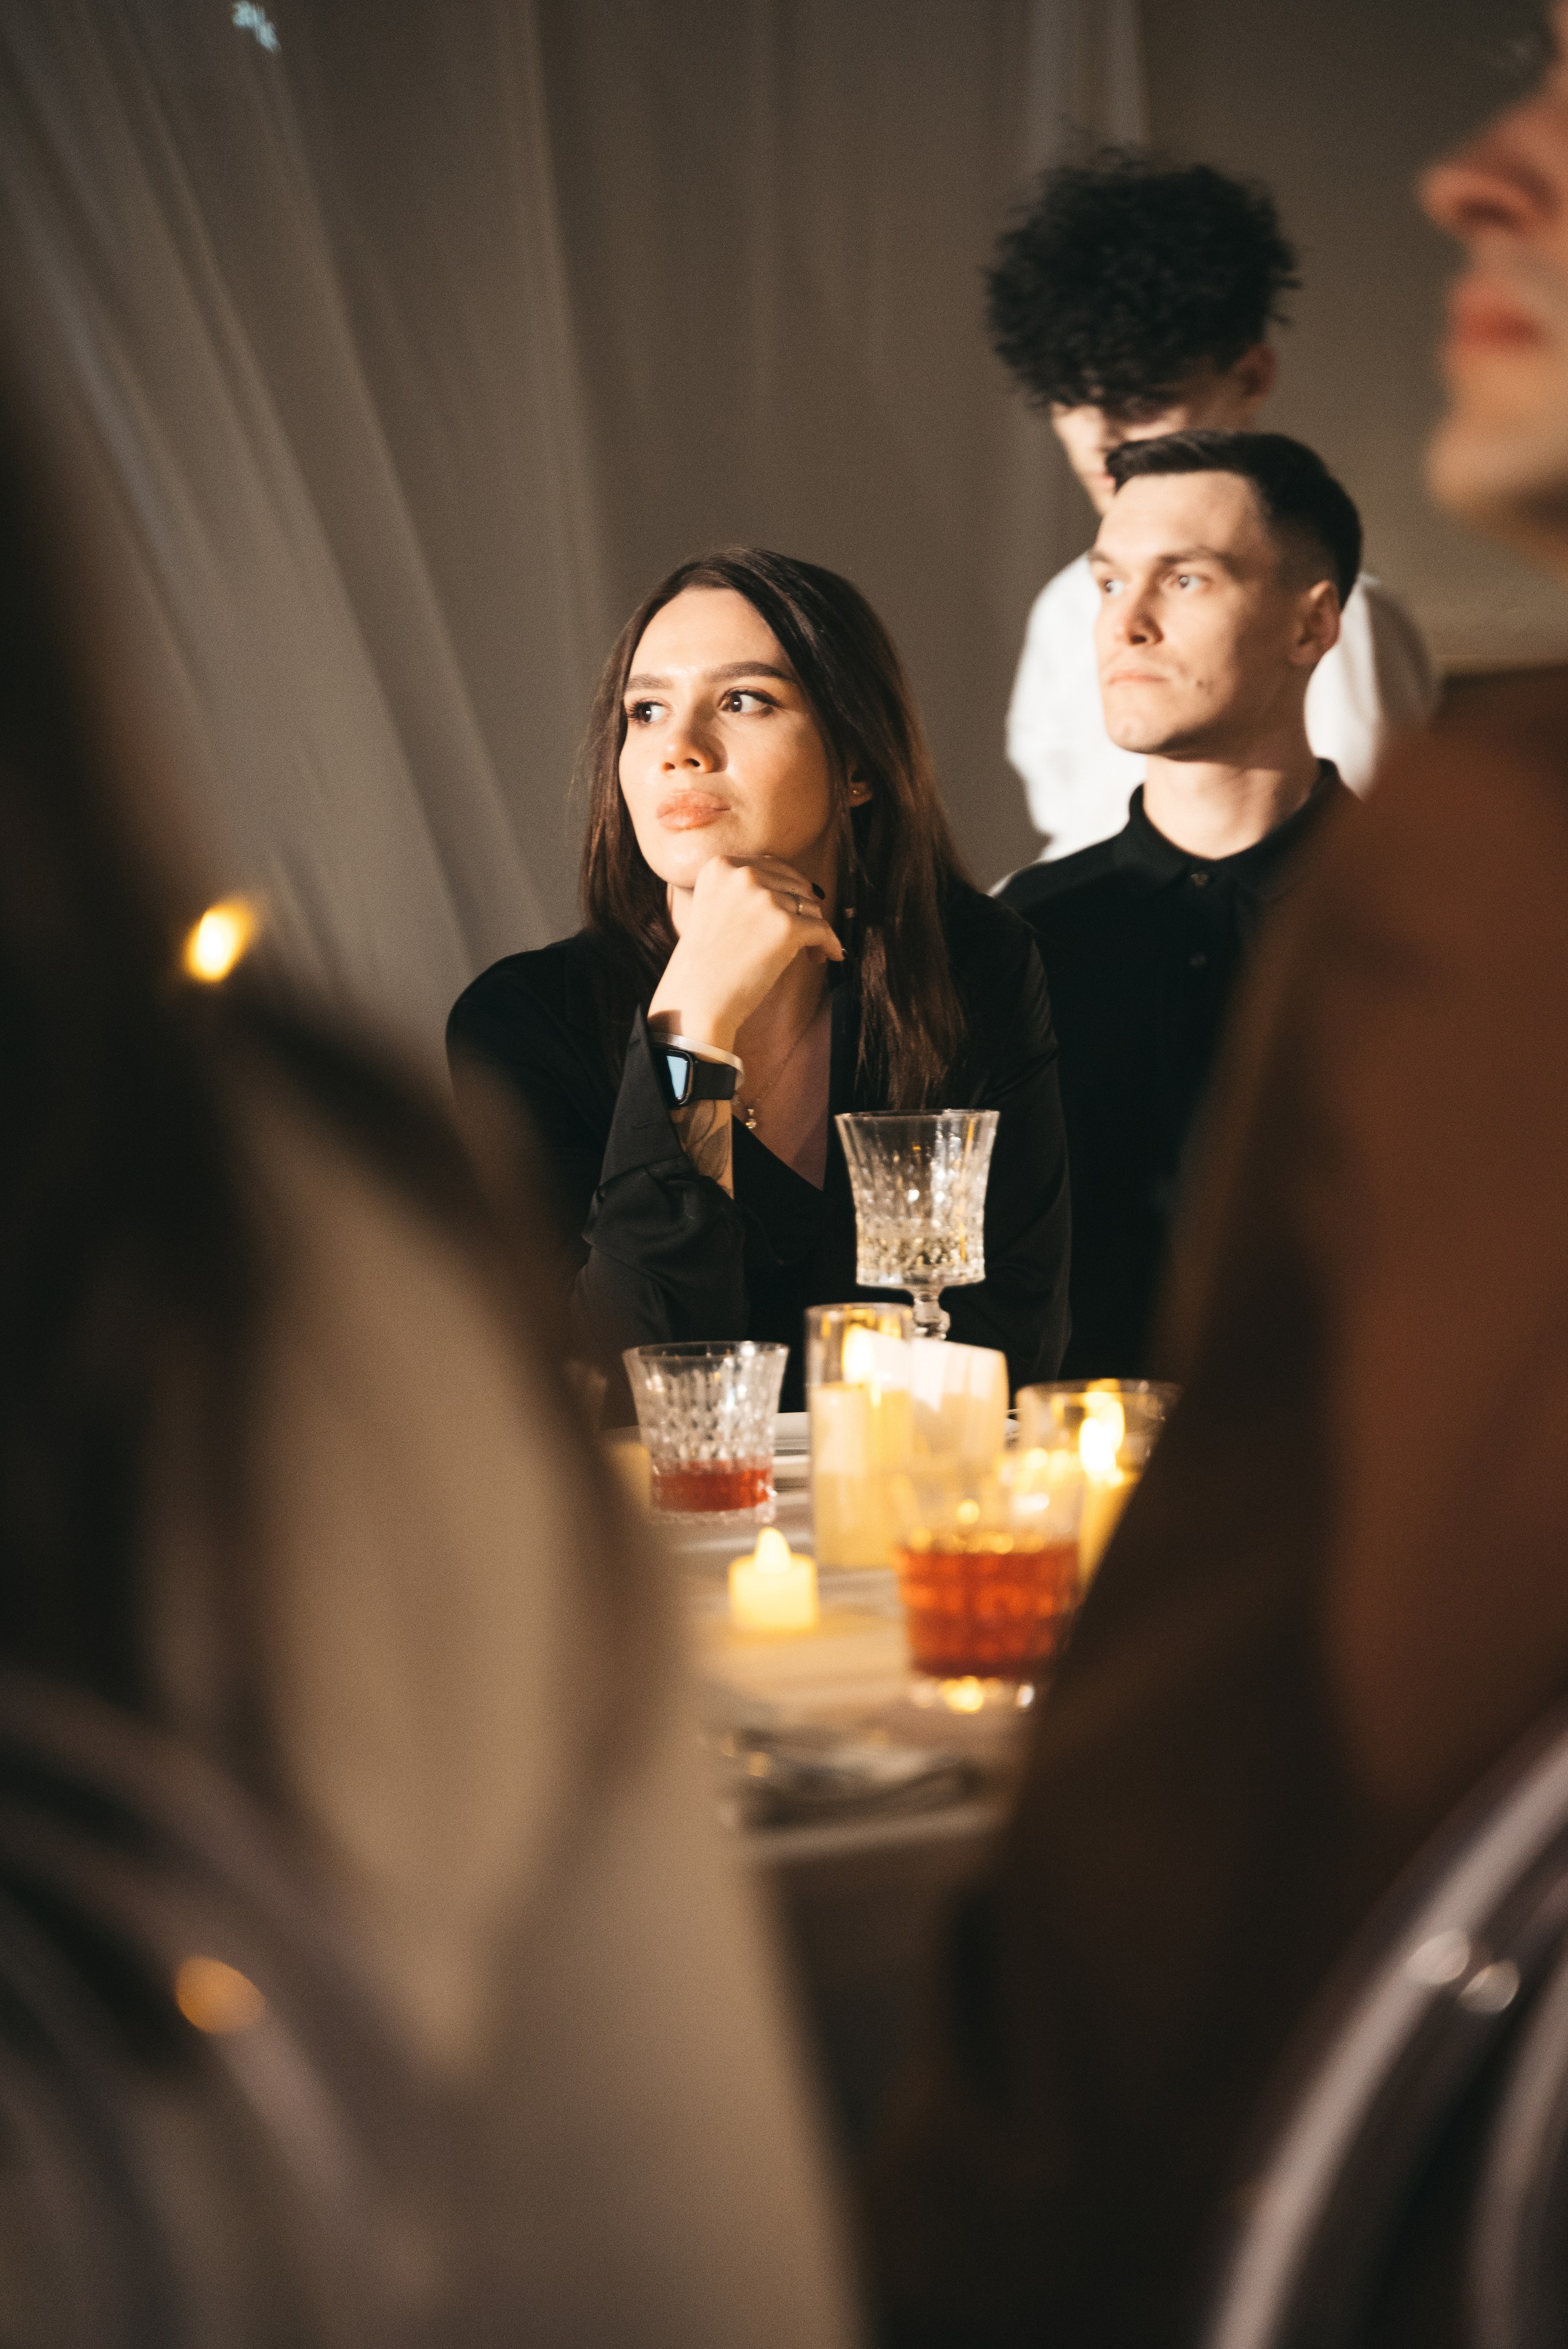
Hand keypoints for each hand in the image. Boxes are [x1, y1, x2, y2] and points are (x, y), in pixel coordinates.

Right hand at [647, 855, 841, 1048]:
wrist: (696, 1001)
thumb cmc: (706, 963)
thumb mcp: (715, 906)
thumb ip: (748, 889)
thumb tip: (806, 888)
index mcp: (722, 866)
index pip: (772, 867)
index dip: (788, 890)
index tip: (791, 912)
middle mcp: (743, 875)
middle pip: (795, 885)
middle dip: (803, 911)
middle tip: (803, 939)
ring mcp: (764, 899)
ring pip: (811, 907)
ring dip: (815, 930)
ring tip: (809, 953)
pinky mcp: (786, 926)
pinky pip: (823, 930)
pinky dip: (830, 944)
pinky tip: (829, 955)